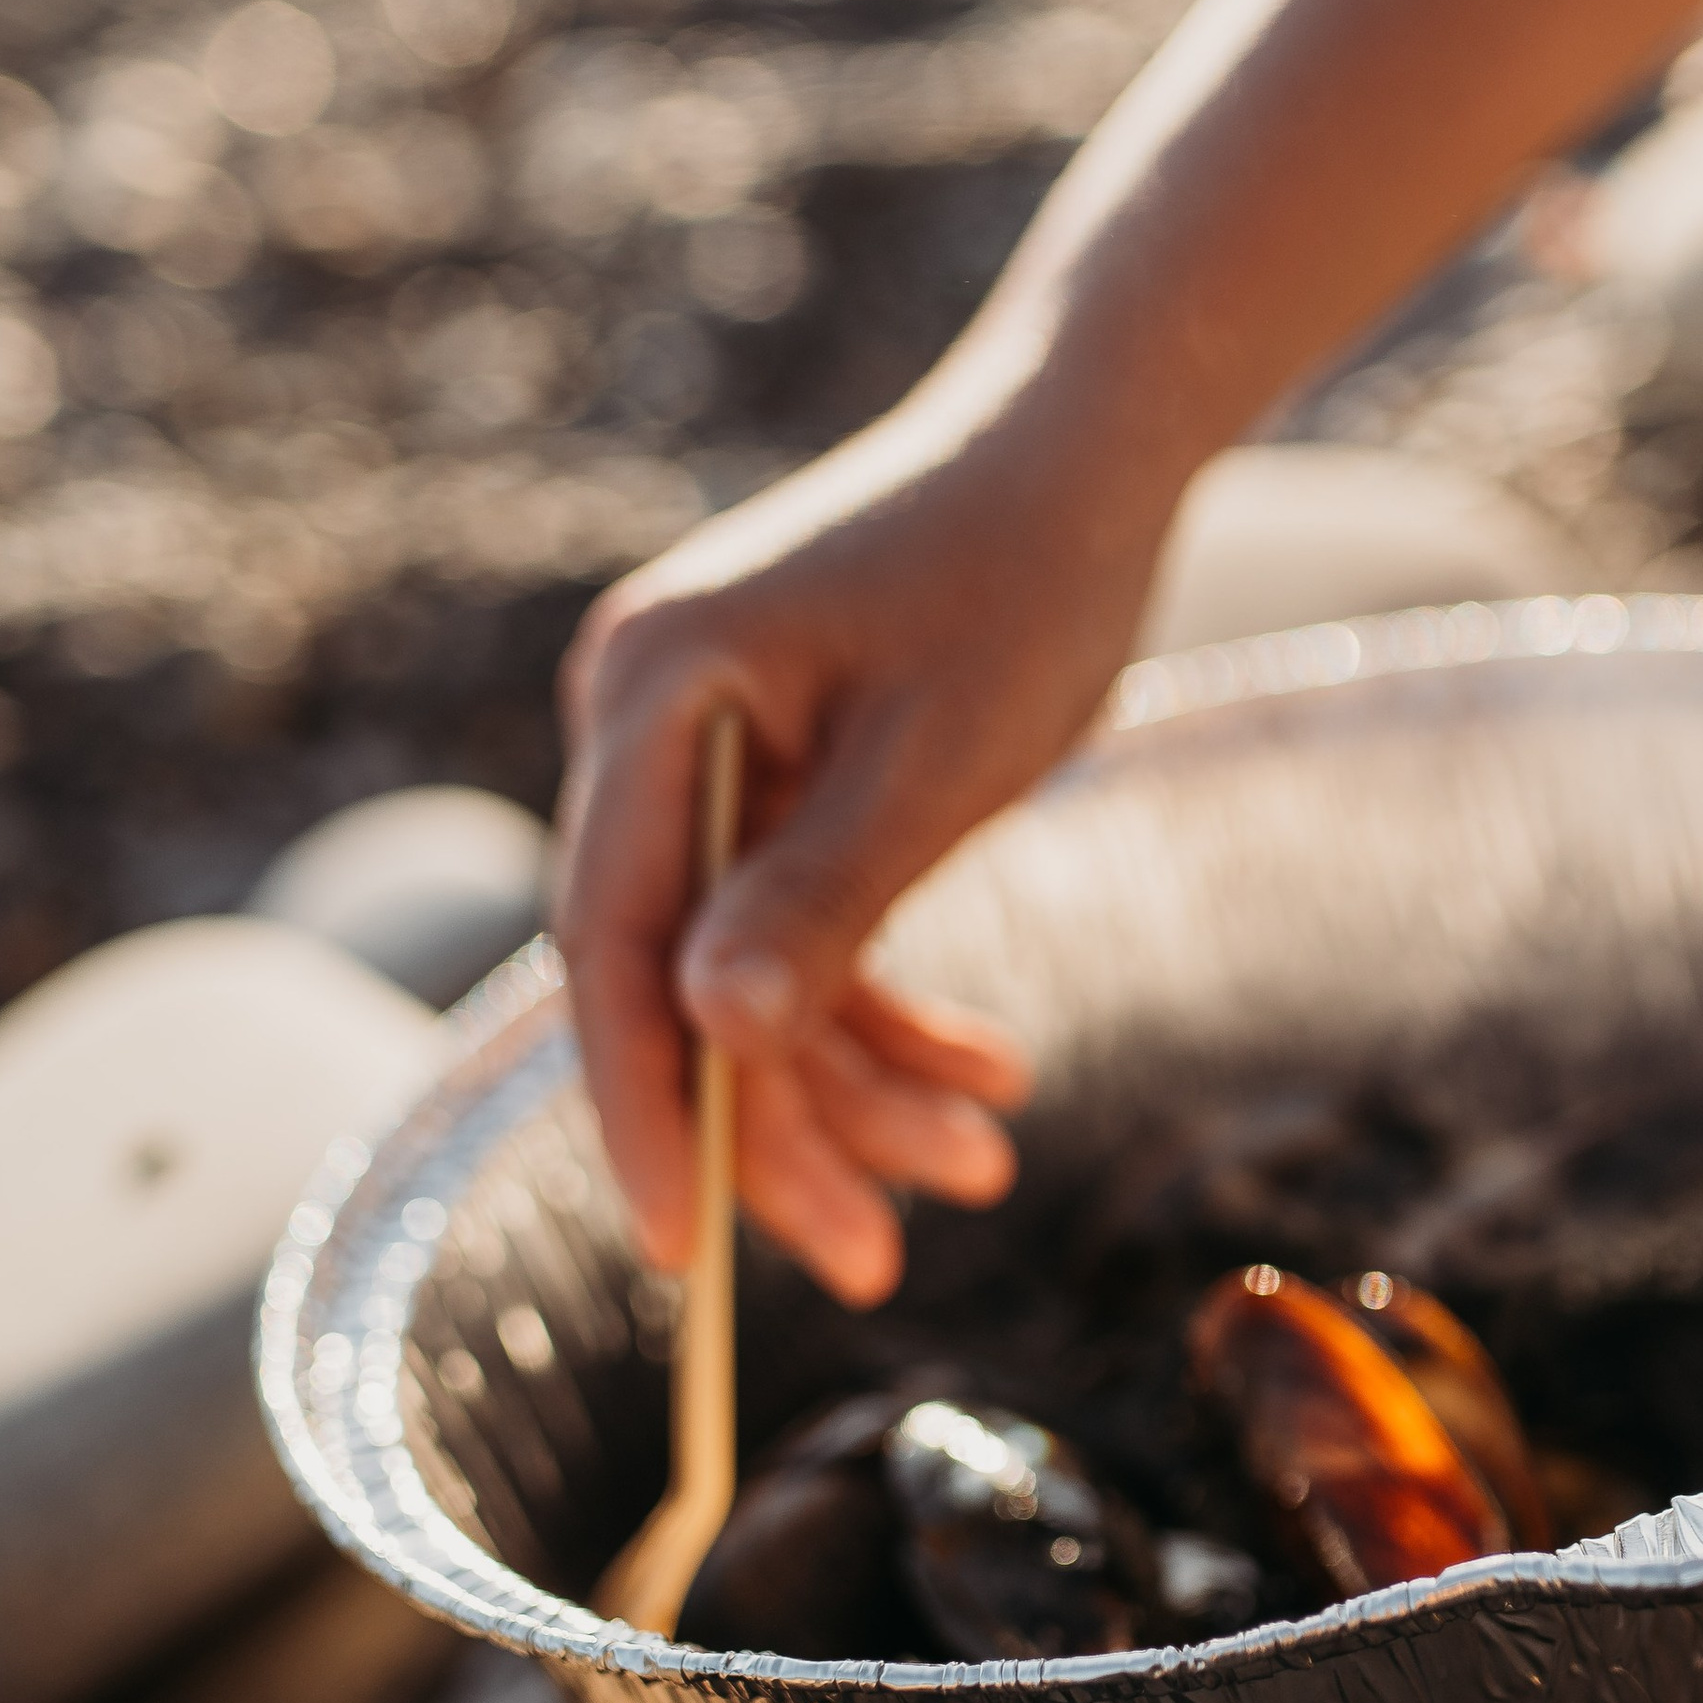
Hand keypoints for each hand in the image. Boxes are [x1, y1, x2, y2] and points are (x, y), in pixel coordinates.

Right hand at [555, 398, 1170, 1300]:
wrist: (1092, 440)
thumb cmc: (1030, 572)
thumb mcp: (941, 757)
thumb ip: (823, 894)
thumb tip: (709, 1036)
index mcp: (654, 692)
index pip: (609, 941)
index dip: (640, 1105)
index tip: (682, 1252)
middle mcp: (645, 722)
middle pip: (675, 976)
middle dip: (777, 1126)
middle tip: (876, 1261)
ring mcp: (705, 750)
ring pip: (746, 972)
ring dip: (854, 1083)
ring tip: (982, 1165)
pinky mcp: (771, 775)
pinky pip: (798, 927)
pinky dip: (882, 1009)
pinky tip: (984, 1074)